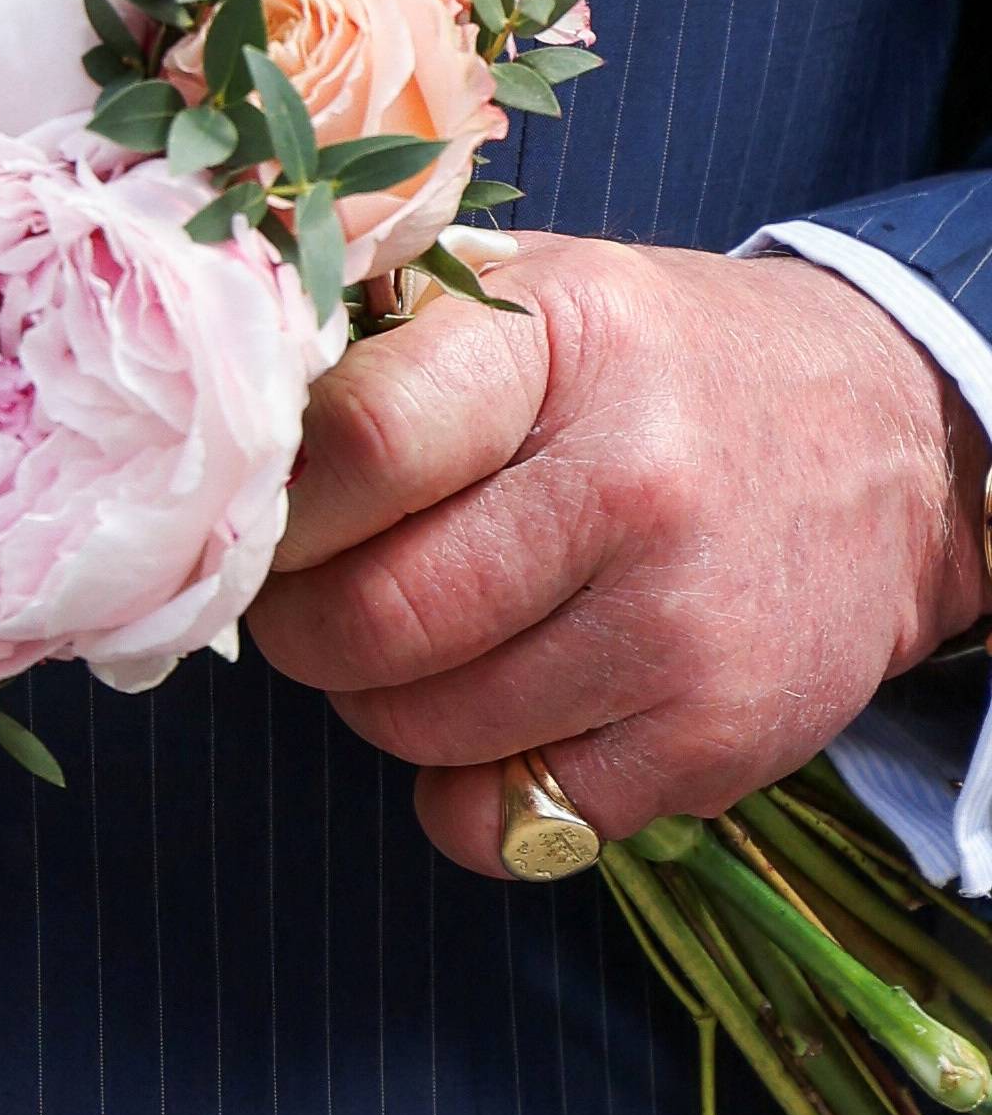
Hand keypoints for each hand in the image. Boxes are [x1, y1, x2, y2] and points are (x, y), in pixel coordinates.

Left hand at [248, 239, 988, 876]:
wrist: (891, 448)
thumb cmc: (660, 367)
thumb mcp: (541, 291)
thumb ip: (388, 342)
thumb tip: (222, 428)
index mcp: (566, 336)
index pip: (359, 444)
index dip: (280, 497)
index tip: (270, 504)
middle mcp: (631, 481)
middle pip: (373, 615)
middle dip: (303, 625)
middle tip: (312, 597)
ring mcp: (678, 626)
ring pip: (423, 728)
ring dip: (381, 703)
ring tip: (423, 638)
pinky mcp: (712, 746)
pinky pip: (502, 822)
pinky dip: (466, 790)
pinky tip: (505, 712)